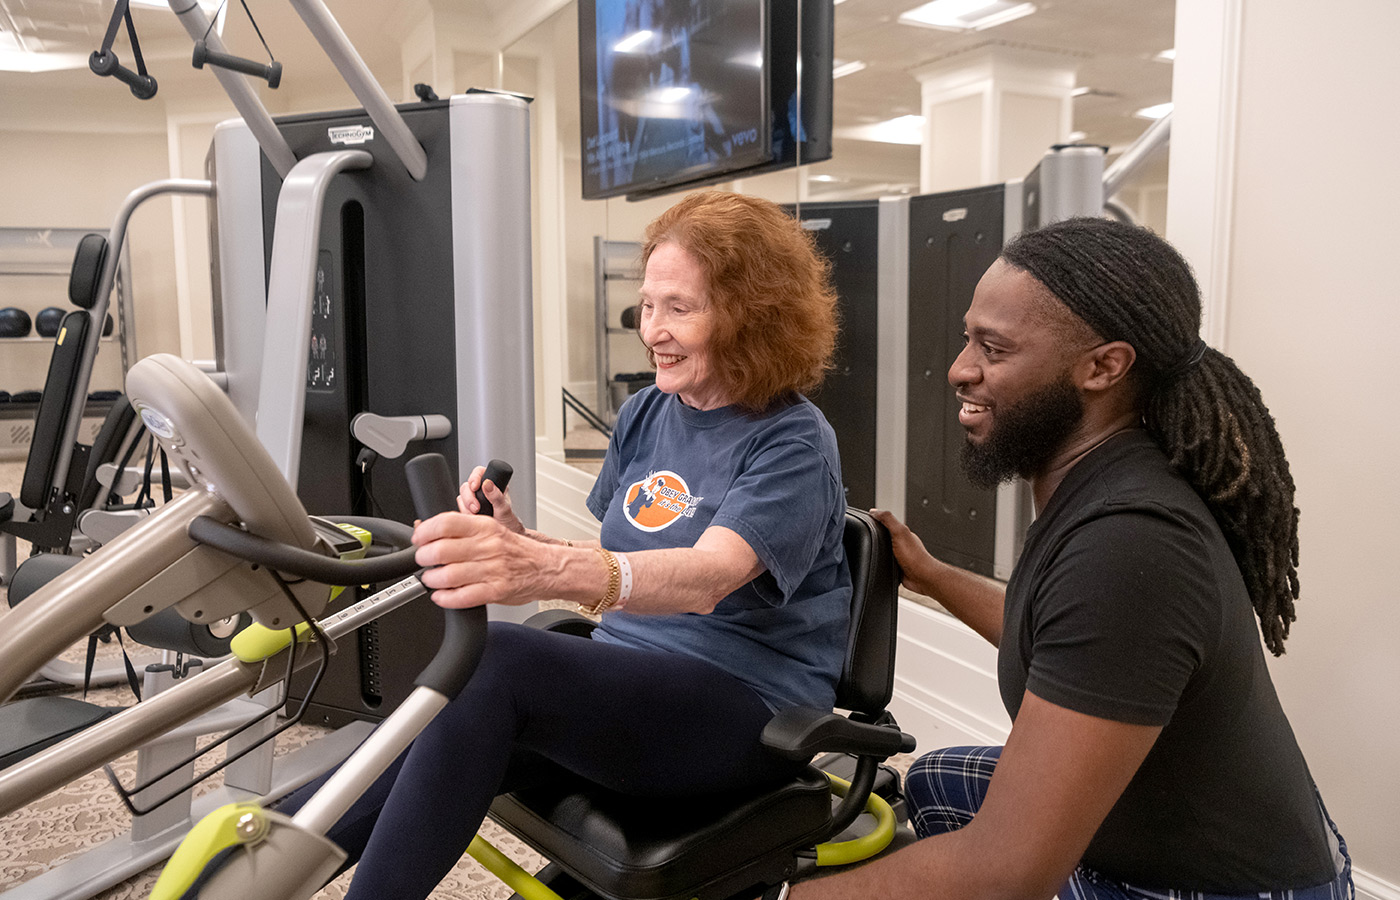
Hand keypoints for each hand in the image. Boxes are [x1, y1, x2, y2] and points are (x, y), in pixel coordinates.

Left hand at [412, 512, 537, 607]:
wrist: (546, 568)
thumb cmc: (515, 551)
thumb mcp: (491, 530)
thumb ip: (461, 528)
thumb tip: (425, 526)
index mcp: (485, 527)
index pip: (446, 523)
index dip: (425, 532)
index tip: (419, 539)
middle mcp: (488, 546)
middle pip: (442, 550)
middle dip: (424, 558)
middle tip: (423, 561)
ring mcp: (493, 569)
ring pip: (448, 575)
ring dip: (432, 579)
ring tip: (432, 579)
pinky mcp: (496, 590)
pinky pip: (462, 597)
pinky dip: (445, 598)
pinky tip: (442, 595)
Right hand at [459, 465, 525, 533]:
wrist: (504, 538)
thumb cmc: (509, 523)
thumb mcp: (505, 509)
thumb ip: (497, 496)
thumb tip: (488, 483)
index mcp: (494, 485)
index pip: (480, 472)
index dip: (475, 477)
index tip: (475, 487)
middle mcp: (483, 490)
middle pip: (467, 486)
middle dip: (469, 498)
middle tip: (476, 508)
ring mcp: (474, 500)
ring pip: (462, 497)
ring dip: (466, 507)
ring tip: (477, 515)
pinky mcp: (468, 509)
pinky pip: (459, 508)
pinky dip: (464, 514)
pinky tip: (474, 518)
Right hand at [870, 508, 937, 595]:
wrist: (922, 577)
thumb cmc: (915, 557)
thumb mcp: (899, 532)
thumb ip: (888, 520)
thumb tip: (875, 511)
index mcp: (902, 533)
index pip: (887, 523)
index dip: (877, 520)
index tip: (868, 516)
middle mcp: (901, 544)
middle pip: (885, 536)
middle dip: (875, 535)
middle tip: (866, 532)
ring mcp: (899, 556)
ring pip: (884, 550)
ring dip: (878, 550)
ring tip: (870, 548)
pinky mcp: (897, 568)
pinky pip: (885, 563)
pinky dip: (880, 563)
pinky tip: (877, 563)